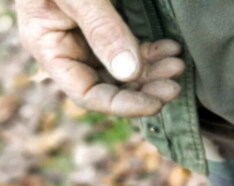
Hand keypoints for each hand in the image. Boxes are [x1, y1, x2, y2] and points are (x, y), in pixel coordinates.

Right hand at [16, 0, 183, 116]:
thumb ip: (102, 29)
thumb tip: (129, 73)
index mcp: (49, 47)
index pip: (87, 93)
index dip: (123, 104)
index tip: (156, 103)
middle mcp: (68, 49)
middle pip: (110, 86)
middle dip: (145, 87)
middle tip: (175, 83)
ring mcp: (87, 38)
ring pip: (125, 71)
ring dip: (153, 71)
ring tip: (178, 64)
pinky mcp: (106, 26)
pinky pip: (131, 50)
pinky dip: (152, 52)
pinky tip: (172, 48)